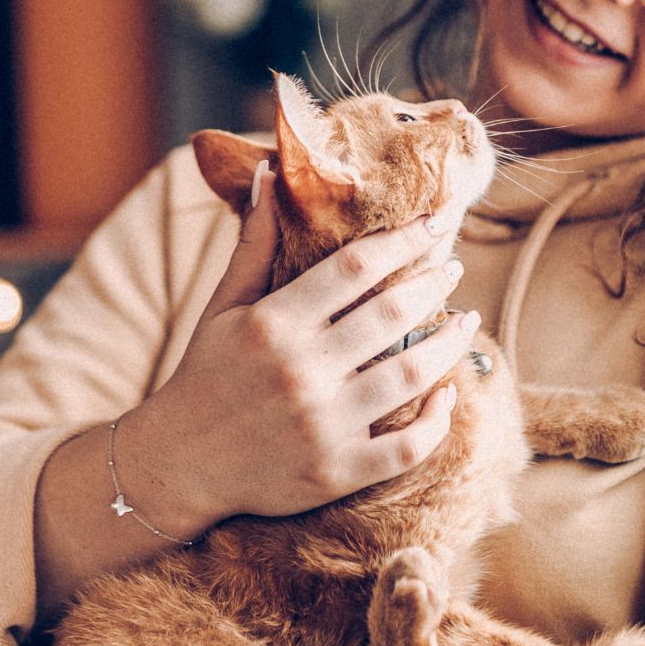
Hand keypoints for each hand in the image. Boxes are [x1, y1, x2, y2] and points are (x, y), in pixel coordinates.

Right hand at [126, 161, 480, 525]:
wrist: (178, 464)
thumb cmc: (205, 374)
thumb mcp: (222, 306)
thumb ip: (253, 244)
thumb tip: (269, 172)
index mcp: (274, 324)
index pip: (357, 266)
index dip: (405, 238)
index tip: (437, 221)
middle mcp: (301, 371)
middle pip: (394, 314)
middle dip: (435, 283)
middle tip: (453, 268)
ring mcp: (322, 425)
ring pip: (413, 375)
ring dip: (451, 343)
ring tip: (466, 320)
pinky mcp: (336, 472)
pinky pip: (407, 448)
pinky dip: (436, 420)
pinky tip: (447, 395)